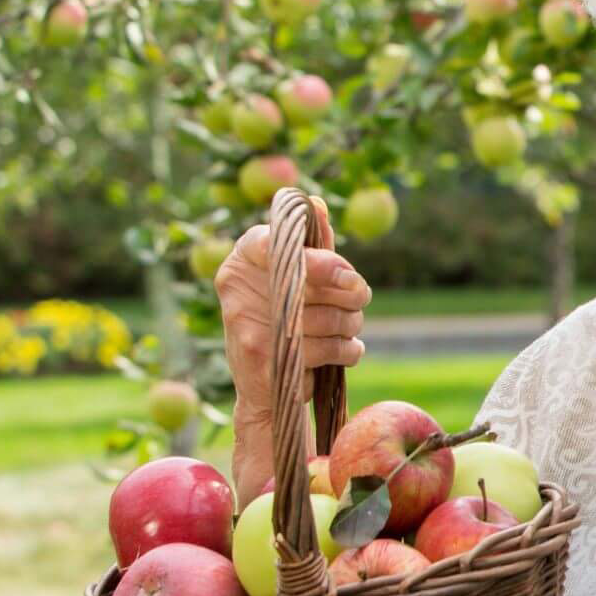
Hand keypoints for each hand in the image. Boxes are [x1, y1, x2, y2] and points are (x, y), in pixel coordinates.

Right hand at [217, 192, 370, 417]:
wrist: (265, 390)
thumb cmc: (285, 321)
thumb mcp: (294, 279)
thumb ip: (309, 245)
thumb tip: (318, 205)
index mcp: (243, 259)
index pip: (280, 242)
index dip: (322, 260)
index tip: (351, 277)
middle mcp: (237, 288)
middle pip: (317, 283)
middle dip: (352, 294)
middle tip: (358, 301)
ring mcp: (248, 324)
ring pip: (330, 317)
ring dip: (352, 324)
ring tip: (347, 328)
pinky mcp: (267, 357)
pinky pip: (331, 346)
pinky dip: (350, 350)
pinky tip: (344, 350)